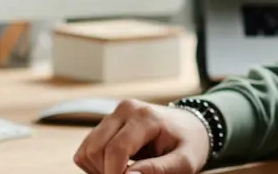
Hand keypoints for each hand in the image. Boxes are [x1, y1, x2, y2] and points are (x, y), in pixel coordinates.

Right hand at [73, 99, 210, 173]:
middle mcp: (125, 110)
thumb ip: (159, 170)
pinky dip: (95, 164)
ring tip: (124, 172)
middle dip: (107, 172)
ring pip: (87, 150)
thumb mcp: (185, 161)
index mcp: (145, 116)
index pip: (116, 149)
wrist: (191, 126)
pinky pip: (86, 149)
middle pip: (96, 150)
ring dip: (99, 169)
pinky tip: (116, 167)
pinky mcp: (106, 123)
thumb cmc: (189, 144)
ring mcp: (113, 114)